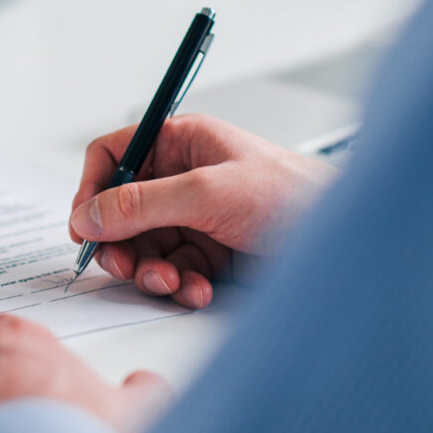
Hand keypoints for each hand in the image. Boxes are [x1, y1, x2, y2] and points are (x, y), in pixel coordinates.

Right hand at [68, 114, 338, 308]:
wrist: (347, 240)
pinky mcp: (211, 251)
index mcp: (182, 142)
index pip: (114, 155)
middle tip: (124, 266)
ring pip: (145, 246)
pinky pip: (173, 270)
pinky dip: (179, 285)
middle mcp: (183, 176)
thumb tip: (89, 214)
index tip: (85, 225)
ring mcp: (196, 216)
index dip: (92, 188)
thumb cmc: (293, 194)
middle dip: (122, 243)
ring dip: (151, 270)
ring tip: (170, 282)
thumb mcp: (207, 193)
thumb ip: (142, 203)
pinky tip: (197, 289)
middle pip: (122, 210)